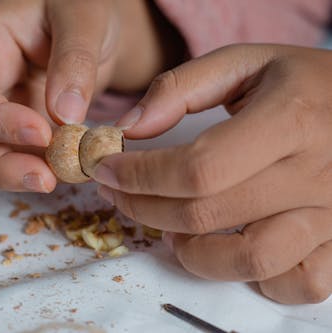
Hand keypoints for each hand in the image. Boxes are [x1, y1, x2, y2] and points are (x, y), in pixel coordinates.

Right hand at [0, 0, 180, 191]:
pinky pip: (17, 160)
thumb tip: (66, 114)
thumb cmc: (77, 8)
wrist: (89, 27)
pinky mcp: (18, 132)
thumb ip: (75, 58)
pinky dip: (38, 171)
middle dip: (0, 164)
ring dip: (18, 175)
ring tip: (61, 179)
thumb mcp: (82, 17)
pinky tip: (67, 174)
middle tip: (46, 179)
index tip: (41, 135)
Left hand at [94, 44, 331, 303]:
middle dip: (144, 208)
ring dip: (194, 253)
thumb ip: (180, 88)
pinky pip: (298, 282)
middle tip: (120, 194)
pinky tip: (229, 251)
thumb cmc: (303, 82)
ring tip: (171, 232)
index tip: (107, 170)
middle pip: (207, 214)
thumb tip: (129, 128)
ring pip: (251, 260)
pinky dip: (255, 278)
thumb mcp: (244, 63)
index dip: (140, 176)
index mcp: (289, 119)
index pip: (197, 167)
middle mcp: (315, 173)